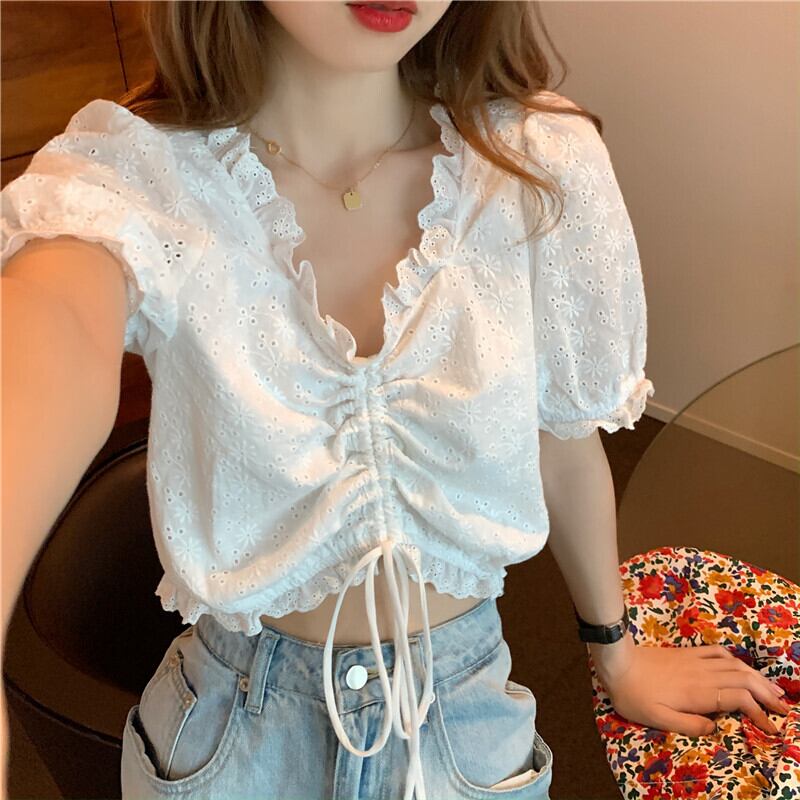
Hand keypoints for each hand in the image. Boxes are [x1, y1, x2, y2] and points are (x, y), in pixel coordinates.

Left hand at [589, 632, 791, 735]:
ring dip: (757, 677)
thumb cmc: (634, 694)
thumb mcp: (658, 718)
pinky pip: (718, 652)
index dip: (759, 713)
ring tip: (774, 690)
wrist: (617, 662)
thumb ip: (688, 725)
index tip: (772, 728)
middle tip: (784, 709)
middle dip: (767, 694)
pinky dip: (736, 660)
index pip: (739, 700)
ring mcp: (696, 660)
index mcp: (698, 693)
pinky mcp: (687, 653)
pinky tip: (742, 667)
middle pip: (744, 680)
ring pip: (735, 666)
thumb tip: (715, 728)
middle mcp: (703, 674)